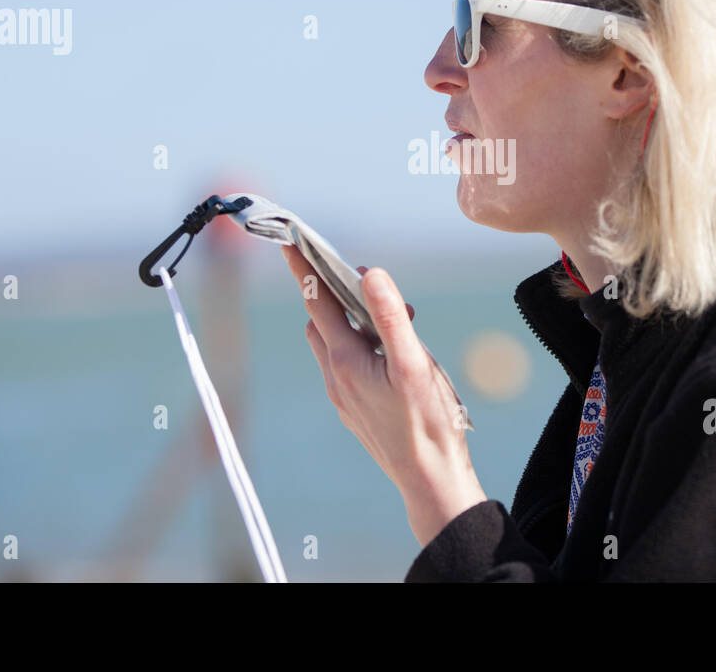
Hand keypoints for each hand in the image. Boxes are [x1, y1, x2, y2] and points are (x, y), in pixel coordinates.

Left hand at [280, 245, 486, 545]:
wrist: (429, 478)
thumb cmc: (426, 422)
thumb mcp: (414, 363)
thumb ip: (390, 316)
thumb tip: (370, 273)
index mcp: (345, 359)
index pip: (316, 299)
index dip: (303, 265)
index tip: (287, 237)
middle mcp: (335, 375)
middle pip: (322, 318)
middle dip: (339, 293)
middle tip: (380, 289)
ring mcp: (342, 394)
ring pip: (332, 342)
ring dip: (352, 322)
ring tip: (398, 324)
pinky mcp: (354, 408)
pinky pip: (345, 364)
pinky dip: (360, 345)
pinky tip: (392, 356)